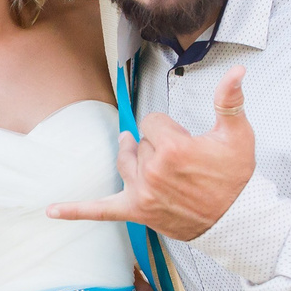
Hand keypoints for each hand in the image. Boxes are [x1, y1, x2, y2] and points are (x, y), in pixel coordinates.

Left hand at [46, 67, 254, 241]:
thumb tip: (237, 70)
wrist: (236, 219)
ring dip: (133, 159)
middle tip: (182, 161)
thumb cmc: (236, 177)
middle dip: (157, 146)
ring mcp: (142, 193)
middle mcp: (153, 170)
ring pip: (124, 162)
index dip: (168, 128)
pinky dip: (76, 210)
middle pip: (139, 142)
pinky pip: (100, 211)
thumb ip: (230, 99)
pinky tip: (52, 211)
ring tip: (148, 160)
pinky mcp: (137, 211)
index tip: (187, 142)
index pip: (151, 121)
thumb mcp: (237, 134)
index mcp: (173, 148)